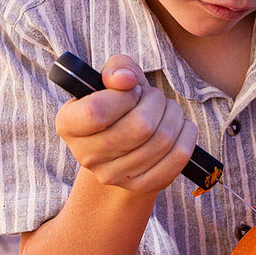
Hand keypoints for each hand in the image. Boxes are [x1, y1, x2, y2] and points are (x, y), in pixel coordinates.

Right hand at [54, 55, 197, 195]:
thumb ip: (117, 68)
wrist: (126, 144)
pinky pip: (177, 158)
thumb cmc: (120, 103)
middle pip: (139, 127)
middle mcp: (85, 154)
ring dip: (173, 115)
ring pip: (162, 140)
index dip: (123, 96)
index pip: (96, 112)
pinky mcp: (140, 186)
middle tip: (155, 97)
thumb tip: (125, 78)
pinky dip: (186, 135)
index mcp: (69, 124)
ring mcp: (113, 175)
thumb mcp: (114, 79)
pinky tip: (180, 126)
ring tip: (167, 110)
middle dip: (157, 102)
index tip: (131, 90)